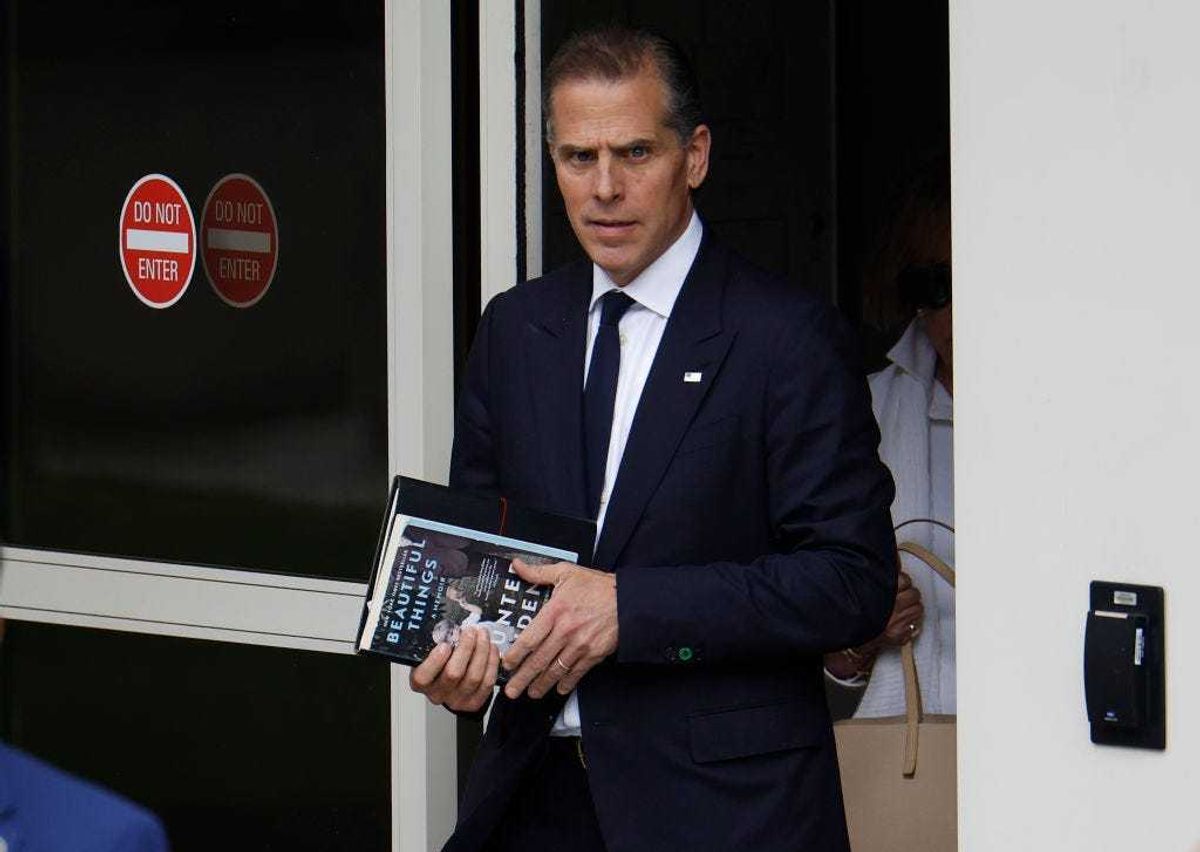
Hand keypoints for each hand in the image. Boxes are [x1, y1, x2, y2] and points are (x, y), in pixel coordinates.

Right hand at [409, 626, 499, 711]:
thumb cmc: (441, 660)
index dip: (435, 661)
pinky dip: (491, 663)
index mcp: (421, 682)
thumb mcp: (431, 649)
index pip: (423, 677)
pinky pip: (487, 683)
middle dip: (465, 648)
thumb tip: (450, 624)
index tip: (445, 644)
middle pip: (453, 673)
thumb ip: (437, 640)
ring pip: (473, 677)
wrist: (453, 681)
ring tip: (483, 635)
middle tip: (471, 631)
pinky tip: (491, 648)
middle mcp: (437, 694)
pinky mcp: (474, 703)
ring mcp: (456, 701)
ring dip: (482, 651)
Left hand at [501, 559, 617, 699]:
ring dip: (542, 684)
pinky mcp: (593, 654)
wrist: (627, 599)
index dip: (515, 655)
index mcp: (555, 611)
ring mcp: (580, 645)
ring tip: (531, 693)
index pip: (529, 639)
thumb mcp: (566, 572)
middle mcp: (565, 631)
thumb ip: (538, 572)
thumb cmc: (596, 586)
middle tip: (511, 690)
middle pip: (539, 660)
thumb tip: (516, 565)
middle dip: (523, 678)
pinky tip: (558, 689)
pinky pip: (576, 673)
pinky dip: (566, 683)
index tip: (506, 664)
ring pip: (556, 670)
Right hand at [827, 570, 924, 677]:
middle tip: (901, 596)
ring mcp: (897, 624)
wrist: (846, 636)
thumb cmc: (854, 613)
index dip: (902, 581)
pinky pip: (916, 626)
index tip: (899, 584)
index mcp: (882, 594)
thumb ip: (876, 578)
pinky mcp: (899, 636)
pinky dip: (911, 623)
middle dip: (909, 594)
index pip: (905, 580)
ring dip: (912, 608)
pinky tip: (902, 621)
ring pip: (918, 609)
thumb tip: (892, 568)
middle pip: (914, 594)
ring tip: (902, 608)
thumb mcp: (861, 589)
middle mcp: (891, 609)